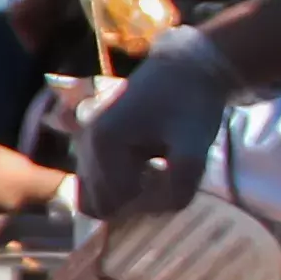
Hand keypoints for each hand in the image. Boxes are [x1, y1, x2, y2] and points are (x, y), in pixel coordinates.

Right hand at [73, 26, 242, 217]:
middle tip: (166, 177)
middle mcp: (86, 144)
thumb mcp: (195, 146)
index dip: (150, 202)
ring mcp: (85, 143)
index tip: (174, 180)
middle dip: (135, 201)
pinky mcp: (94, 142)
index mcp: (104, 144)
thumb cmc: (191, 104)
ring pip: (96, 195)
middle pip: (102, 204)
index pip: (119, 202)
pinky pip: (96, 181)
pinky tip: (147, 167)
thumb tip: (157, 211)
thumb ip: (179, 186)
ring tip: (157, 171)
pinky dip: (119, 184)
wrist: (187, 68)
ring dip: (127, 194)